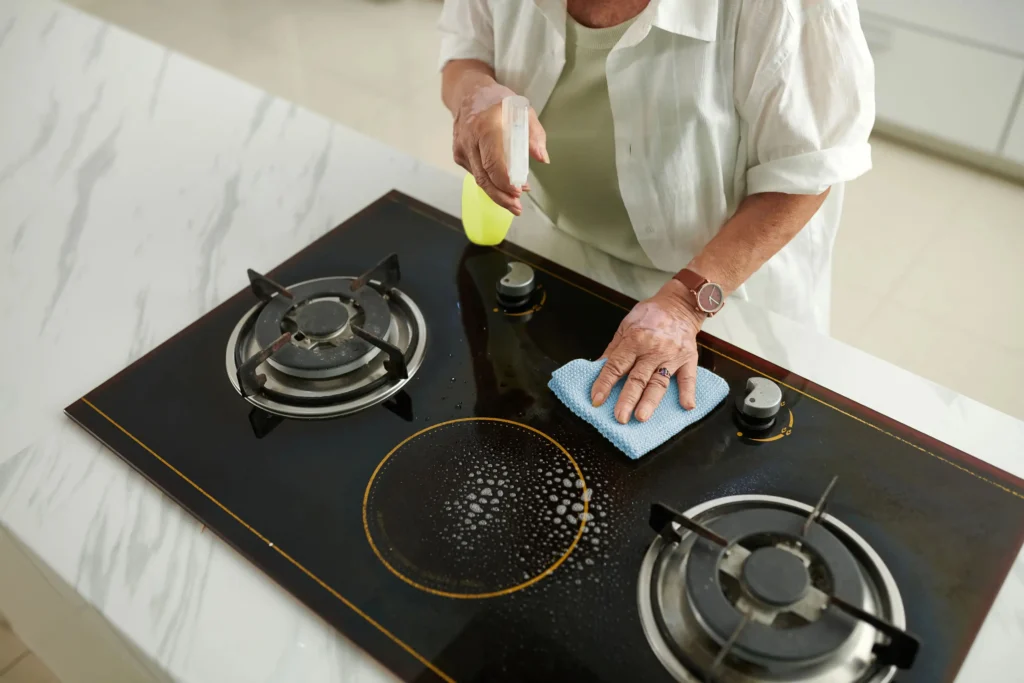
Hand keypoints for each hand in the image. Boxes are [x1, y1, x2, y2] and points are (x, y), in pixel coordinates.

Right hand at [452, 81, 548, 214]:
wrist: (468, 92)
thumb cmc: (498, 100)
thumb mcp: (523, 109)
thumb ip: (535, 134)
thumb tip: (542, 158)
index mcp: (485, 127)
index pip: (492, 162)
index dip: (504, 182)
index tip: (519, 191)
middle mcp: (469, 139)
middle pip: (483, 178)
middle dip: (501, 197)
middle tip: (517, 208)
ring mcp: (461, 148)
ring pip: (478, 179)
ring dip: (497, 193)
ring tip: (514, 202)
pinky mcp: (459, 155)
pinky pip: (476, 173)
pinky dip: (490, 181)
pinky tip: (504, 185)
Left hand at [590, 279, 704, 422]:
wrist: (680, 304)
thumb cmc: (651, 315)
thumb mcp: (626, 326)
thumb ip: (614, 349)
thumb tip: (597, 368)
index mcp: (634, 340)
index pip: (616, 365)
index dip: (605, 383)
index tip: (596, 399)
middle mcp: (653, 350)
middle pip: (637, 377)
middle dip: (627, 399)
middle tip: (619, 417)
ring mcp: (672, 355)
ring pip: (659, 381)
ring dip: (651, 401)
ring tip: (642, 417)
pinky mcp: (688, 358)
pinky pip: (689, 377)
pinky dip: (688, 391)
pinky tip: (686, 406)